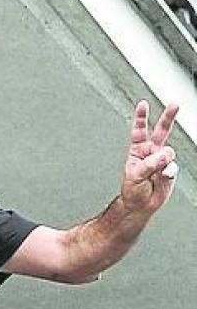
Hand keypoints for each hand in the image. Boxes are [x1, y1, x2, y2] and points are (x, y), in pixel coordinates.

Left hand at [121, 100, 178, 214]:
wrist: (140, 204)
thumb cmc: (132, 189)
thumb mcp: (135, 175)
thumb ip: (149, 163)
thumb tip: (165, 154)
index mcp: (137, 150)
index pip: (139, 130)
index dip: (141, 117)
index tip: (142, 104)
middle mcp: (151, 151)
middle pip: (161, 131)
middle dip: (168, 117)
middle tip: (175, 105)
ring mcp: (162, 160)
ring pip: (169, 151)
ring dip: (163, 160)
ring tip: (156, 172)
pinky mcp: (170, 169)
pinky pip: (173, 167)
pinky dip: (168, 172)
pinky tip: (163, 176)